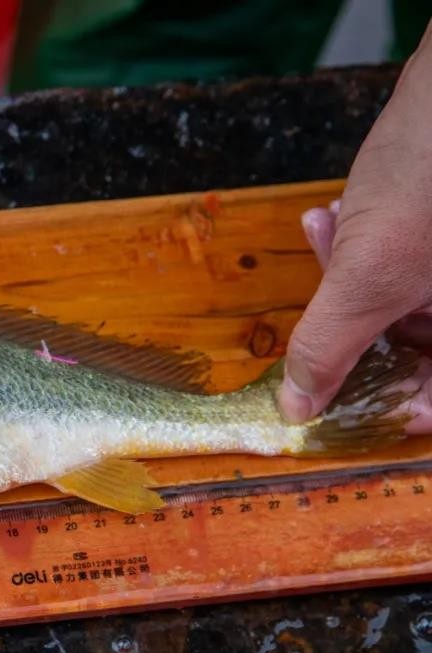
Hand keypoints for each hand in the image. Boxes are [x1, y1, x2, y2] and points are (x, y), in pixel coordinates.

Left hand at [279, 23, 431, 430]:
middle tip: (326, 299)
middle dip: (358, 324)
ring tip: (328, 231)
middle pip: (424, 348)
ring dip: (350, 275)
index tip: (343, 405)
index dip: (403, 410)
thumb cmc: (428, 177)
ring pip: (409, 303)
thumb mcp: (369, 272)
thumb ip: (330, 345)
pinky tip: (332, 214)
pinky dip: (364, 244)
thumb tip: (298, 407)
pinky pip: (407, 262)